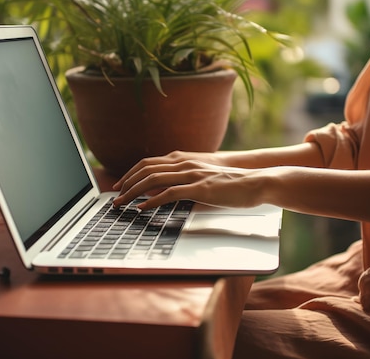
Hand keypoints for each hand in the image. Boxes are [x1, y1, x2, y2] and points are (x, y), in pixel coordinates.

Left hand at [112, 158, 263, 210]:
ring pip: (153, 180)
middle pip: (146, 169)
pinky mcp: (199, 189)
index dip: (130, 174)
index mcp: (184, 160)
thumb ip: (184, 185)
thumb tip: (166, 197)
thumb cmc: (231, 185)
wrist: (255, 182)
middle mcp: (184, 164)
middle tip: (114, 196)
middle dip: (126, 183)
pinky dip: (151, 201)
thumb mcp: (203, 181)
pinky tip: (141, 209)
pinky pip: (169, 193)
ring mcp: (191, 175)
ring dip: (133, 192)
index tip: (119, 186)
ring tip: (121, 204)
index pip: (149, 163)